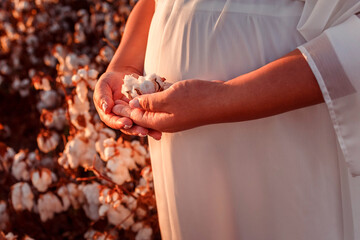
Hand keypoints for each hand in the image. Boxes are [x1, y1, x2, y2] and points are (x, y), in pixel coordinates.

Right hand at [93, 71, 161, 138]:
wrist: (124, 75)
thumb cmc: (110, 81)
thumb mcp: (103, 85)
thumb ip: (102, 97)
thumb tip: (105, 108)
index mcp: (110, 115)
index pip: (114, 121)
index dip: (120, 123)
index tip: (127, 123)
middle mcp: (122, 119)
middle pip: (129, 127)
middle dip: (137, 130)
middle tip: (144, 131)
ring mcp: (134, 117)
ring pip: (141, 125)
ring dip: (149, 130)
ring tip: (157, 134)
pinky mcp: (144, 112)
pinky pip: (150, 118)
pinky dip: (157, 122)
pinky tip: (164, 125)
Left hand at [113, 79, 229, 132]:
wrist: (222, 100)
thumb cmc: (195, 99)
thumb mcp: (167, 98)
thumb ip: (148, 102)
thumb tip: (133, 105)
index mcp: (160, 123)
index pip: (136, 118)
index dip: (123, 109)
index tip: (112, 101)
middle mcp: (167, 122)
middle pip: (145, 114)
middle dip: (133, 105)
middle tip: (121, 94)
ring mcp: (177, 116)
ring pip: (157, 108)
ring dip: (147, 99)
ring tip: (136, 89)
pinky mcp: (185, 108)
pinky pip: (168, 103)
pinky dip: (160, 96)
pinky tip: (157, 87)